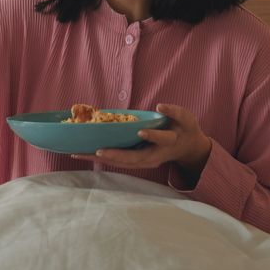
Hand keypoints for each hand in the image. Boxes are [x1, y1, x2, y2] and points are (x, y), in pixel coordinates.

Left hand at [71, 104, 211, 182]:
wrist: (187, 147)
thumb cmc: (185, 129)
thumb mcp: (185, 118)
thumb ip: (174, 112)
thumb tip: (160, 106)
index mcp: (169, 143)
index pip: (161, 141)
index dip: (151, 137)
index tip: (140, 132)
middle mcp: (155, 156)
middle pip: (135, 159)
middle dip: (116, 156)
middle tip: (97, 151)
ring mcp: (146, 162)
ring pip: (123, 164)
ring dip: (103, 160)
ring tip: (82, 154)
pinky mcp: (138, 162)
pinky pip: (120, 163)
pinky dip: (104, 160)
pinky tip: (87, 155)